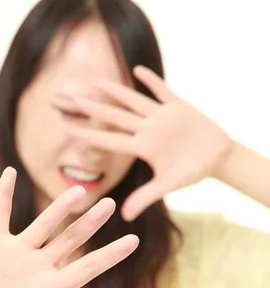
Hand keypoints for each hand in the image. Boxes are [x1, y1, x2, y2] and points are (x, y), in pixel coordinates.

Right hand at [0, 167, 138, 287]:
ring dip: (59, 207)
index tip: (134, 241)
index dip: (111, 254)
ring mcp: (18, 253)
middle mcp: (40, 266)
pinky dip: (5, 194)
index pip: (88, 267)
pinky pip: (0, 215)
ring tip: (79, 190)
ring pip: (43, 224)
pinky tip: (11, 172)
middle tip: (111, 203)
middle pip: (71, 239)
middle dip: (91, 222)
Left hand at [70, 66, 233, 219]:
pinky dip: (152, 81)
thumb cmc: (192, 171)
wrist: (217, 157)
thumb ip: (145, 197)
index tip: (70, 130)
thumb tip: (125, 217)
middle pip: (117, 117)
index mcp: (144, 147)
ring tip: (98, 82)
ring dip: (117, 91)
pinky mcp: (179, 106)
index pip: (112, 140)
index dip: (92, 135)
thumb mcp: (168, 185)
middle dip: (96, 109)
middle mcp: (148, 129)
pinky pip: (162, 91)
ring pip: (134, 101)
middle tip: (74, 100)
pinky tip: (137, 70)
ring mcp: (162, 116)